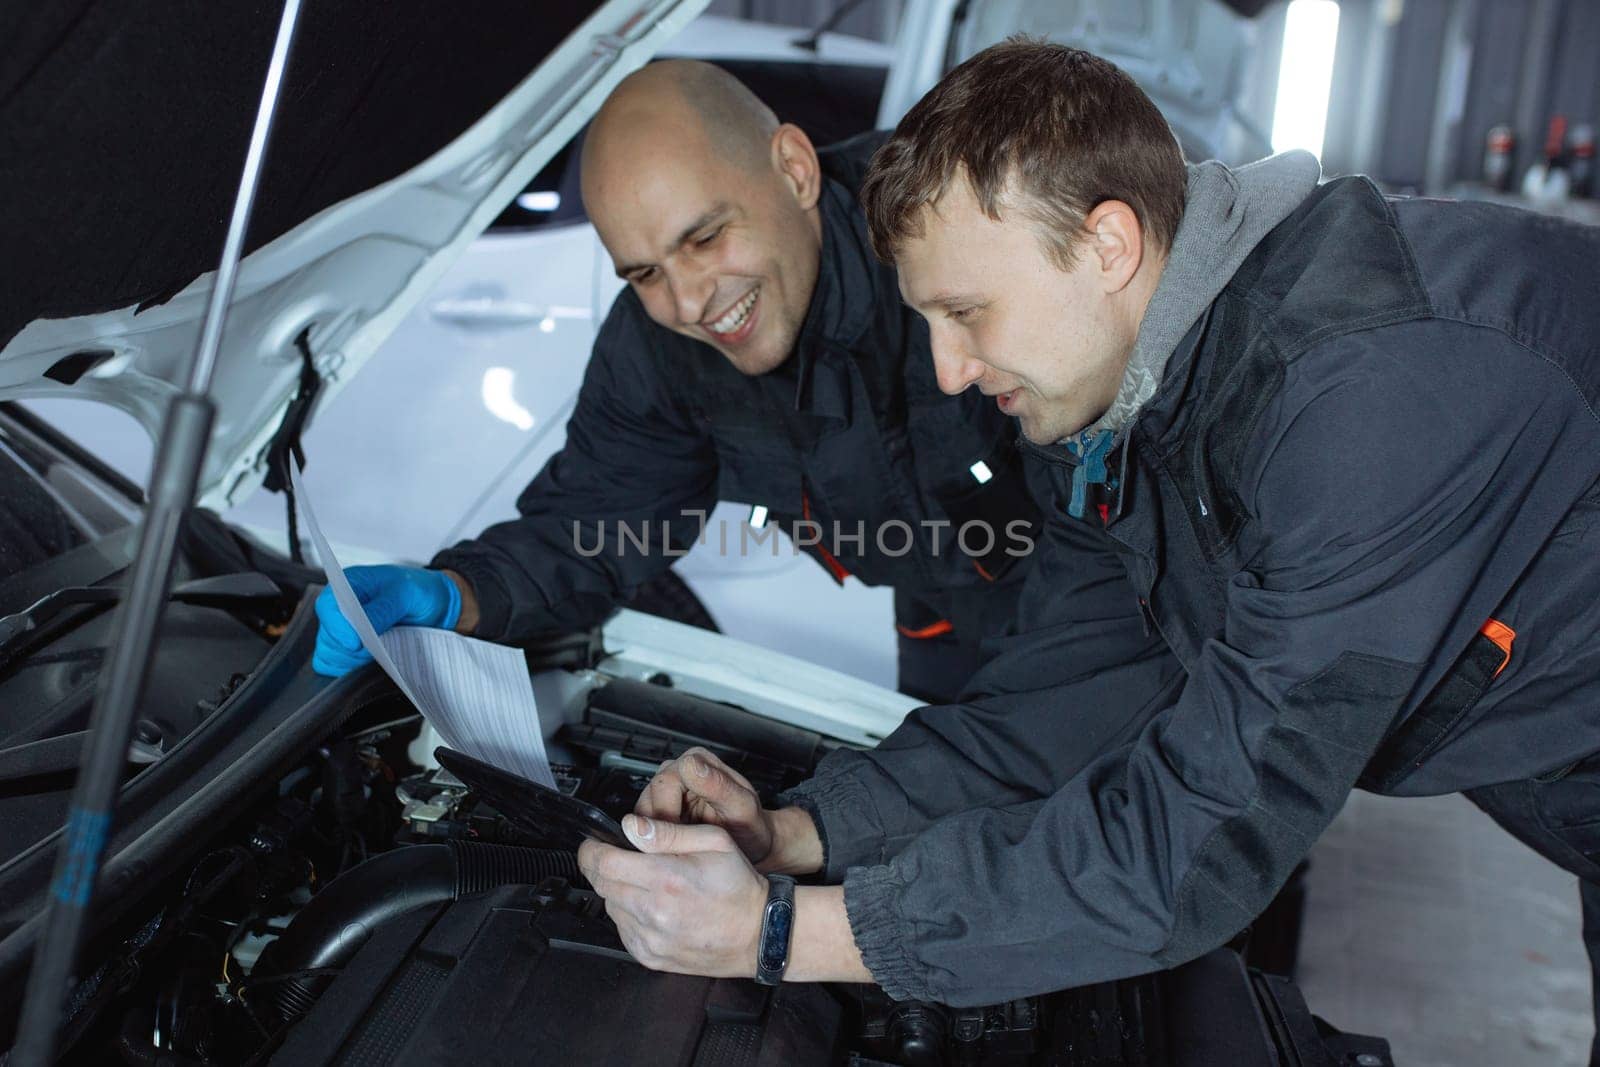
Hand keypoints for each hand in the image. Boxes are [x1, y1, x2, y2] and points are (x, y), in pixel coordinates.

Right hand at [312, 565, 461, 675]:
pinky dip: (354, 670)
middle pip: (327, 636)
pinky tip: (377, 660)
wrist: (434, 606)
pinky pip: (338, 668)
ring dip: (356, 660)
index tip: (356, 643)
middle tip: (381, 645)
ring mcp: (342, 632)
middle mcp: (340, 609)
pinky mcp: (347, 652)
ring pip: (332, 655)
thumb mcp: (406, 593)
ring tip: (385, 649)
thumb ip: (383, 608)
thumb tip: (361, 628)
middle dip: (352, 648)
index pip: (327, 606)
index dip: (337, 627)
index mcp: (348, 584)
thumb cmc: (418, 591)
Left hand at [578, 815, 767, 976]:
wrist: (757, 934)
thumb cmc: (738, 887)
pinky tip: (653, 907)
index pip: (603, 862)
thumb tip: (630, 826)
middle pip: (601, 885)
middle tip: (621, 857)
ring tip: (647, 883)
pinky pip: (622, 930)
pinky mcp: (649, 957)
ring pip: (609, 907)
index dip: (592, 849)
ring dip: (618, 891)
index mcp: (666, 879)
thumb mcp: (714, 841)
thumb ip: (667, 832)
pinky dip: (629, 915)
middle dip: (603, 866)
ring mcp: (649, 939)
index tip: (595, 843)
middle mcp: (653, 913)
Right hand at [636, 747, 777, 864]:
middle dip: (661, 827)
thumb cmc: (751, 826)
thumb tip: (692, 764)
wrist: (753, 845)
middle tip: (680, 847)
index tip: (683, 834)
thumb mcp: (742, 807)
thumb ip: (718, 785)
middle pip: (650, 797)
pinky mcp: (660, 808)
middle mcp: (680, 769)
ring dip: (656, 834)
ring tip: (679, 849)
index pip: (665, 782)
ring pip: (643, 812)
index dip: (669, 812)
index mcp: (699, 760)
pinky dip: (655, 839)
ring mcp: (668, 789)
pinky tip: (674, 849)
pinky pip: (644, 824)